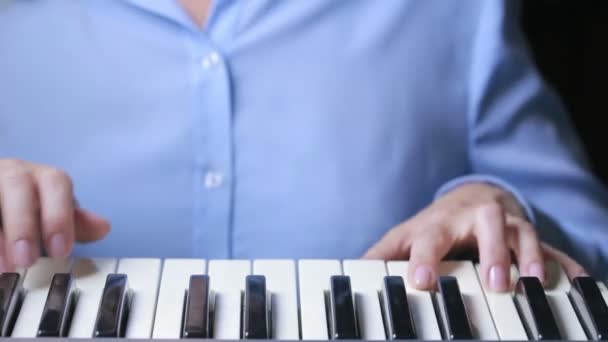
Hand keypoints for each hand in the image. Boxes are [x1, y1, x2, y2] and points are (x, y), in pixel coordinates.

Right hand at [0, 159, 109, 270]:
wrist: (2, 199)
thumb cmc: (34, 208)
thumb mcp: (56, 215)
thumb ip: (76, 223)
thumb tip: (103, 227)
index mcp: (44, 177)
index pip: (56, 183)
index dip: (59, 216)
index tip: (62, 251)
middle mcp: (15, 172)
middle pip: (17, 184)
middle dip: (23, 223)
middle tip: (27, 260)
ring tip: (5, 267)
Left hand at [363, 182, 586, 291]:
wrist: (471, 198)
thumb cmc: (435, 224)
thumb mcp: (406, 235)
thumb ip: (382, 254)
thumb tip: (350, 271)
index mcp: (441, 224)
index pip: (431, 240)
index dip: (426, 260)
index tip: (424, 282)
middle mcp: (476, 220)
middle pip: (487, 229)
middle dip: (492, 255)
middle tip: (494, 285)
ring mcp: (507, 225)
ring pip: (524, 234)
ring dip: (530, 257)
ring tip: (533, 283)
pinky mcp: (529, 236)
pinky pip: (553, 248)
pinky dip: (566, 263)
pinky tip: (580, 281)